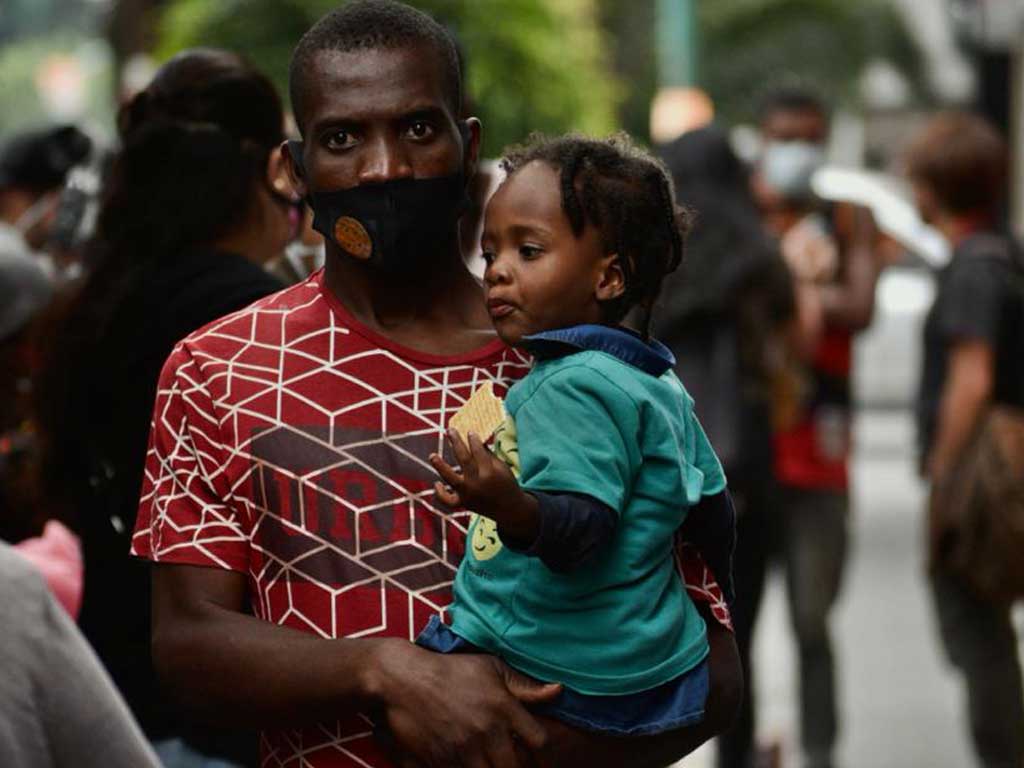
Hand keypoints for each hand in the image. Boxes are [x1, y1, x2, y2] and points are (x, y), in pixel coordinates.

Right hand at [373, 639, 560, 767]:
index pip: (539, 740)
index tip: (541, 754)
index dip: (545, 752)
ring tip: (492, 759)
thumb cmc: (450, 670)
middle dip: (519, 766)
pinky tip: (471, 761)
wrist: (402, 680)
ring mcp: (463, 750)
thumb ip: (524, 685)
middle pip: (516, 767)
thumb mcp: (490, 667)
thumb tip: (558, 691)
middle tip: (515, 759)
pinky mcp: (442, 762)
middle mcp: (487, 731)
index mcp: (502, 706)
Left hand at [430, 429, 534, 537]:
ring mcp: (468, 494)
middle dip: (456, 443)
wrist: (509, 509)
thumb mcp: (501, 467)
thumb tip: (474, 438)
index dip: (473, 440)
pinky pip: (447, 500)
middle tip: (450, 430)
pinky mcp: (463, 503)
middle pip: (464, 460)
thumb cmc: (505, 483)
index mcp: (490, 472)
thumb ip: (487, 454)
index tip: (469, 431)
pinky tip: (437, 483)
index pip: (478, 452)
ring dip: (440, 466)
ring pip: (451, 479)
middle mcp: (477, 483)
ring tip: (432, 455)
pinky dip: (440, 493)